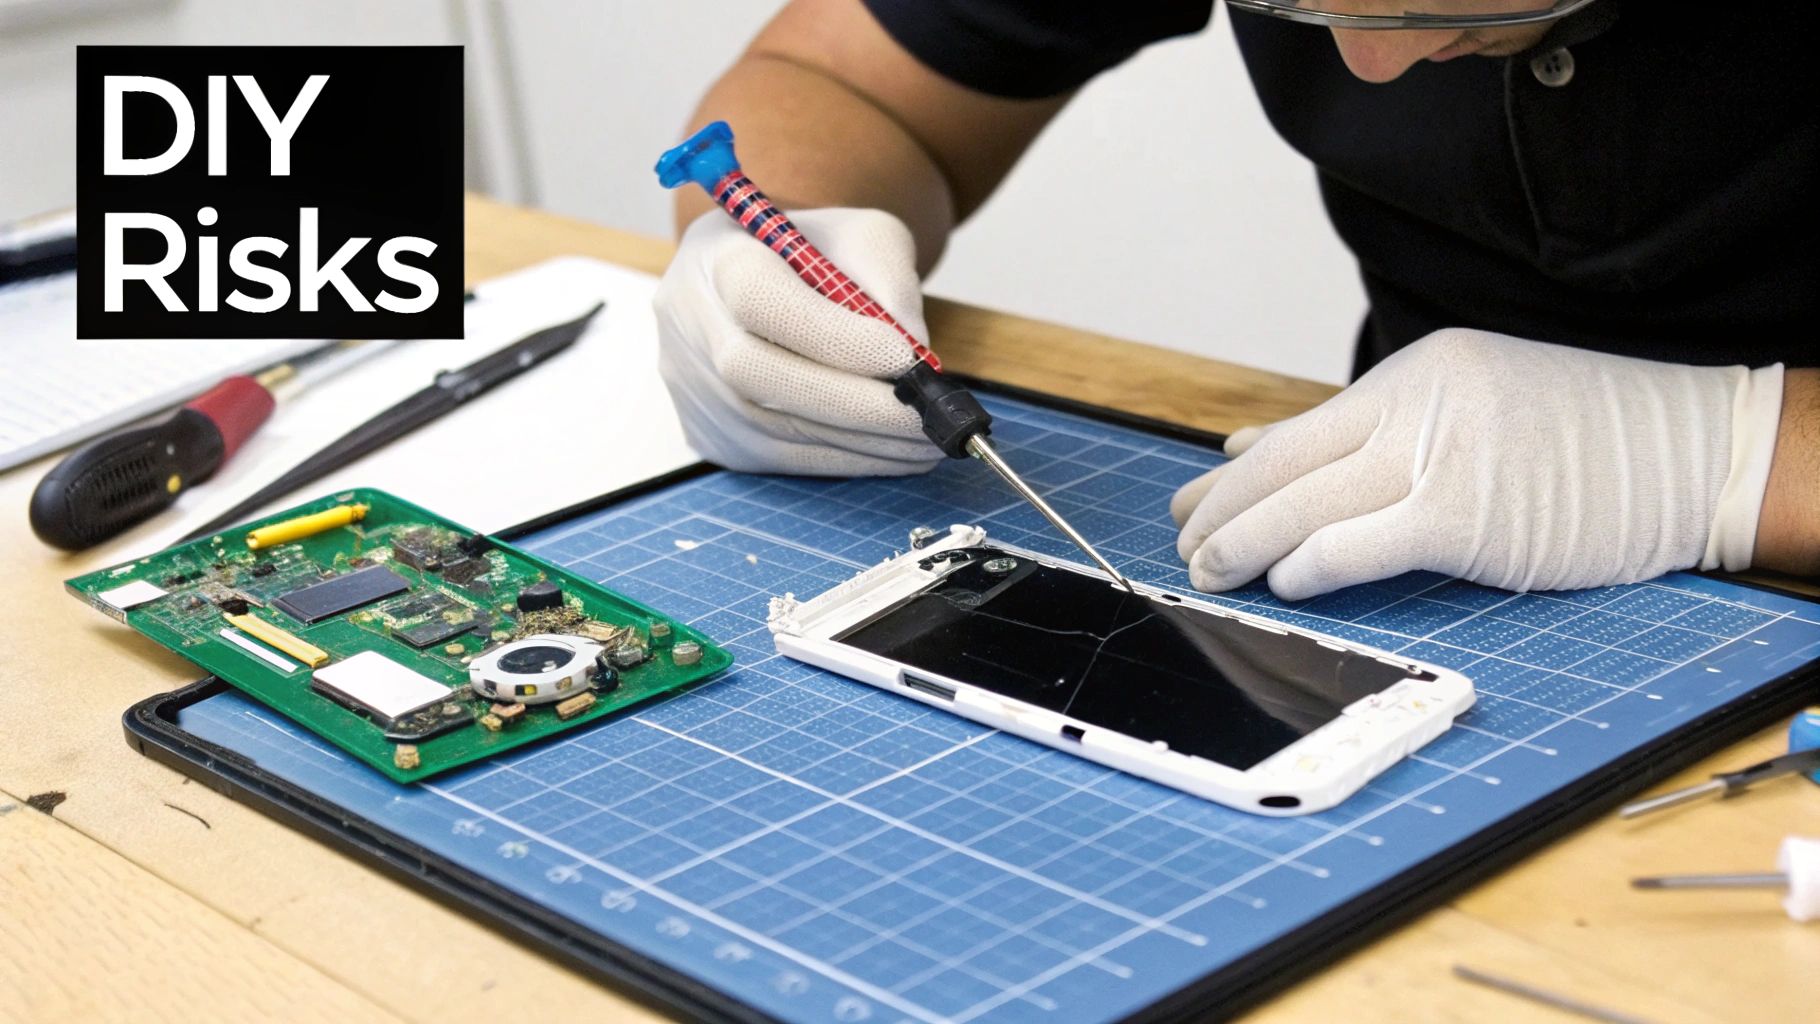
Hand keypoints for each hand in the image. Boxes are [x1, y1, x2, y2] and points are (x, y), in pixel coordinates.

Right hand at [654, 207, 942, 474]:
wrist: (765, 276)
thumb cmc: (814, 254)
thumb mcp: (863, 234)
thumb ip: (888, 278)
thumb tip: (913, 355)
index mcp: (718, 256)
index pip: (761, 301)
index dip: (832, 336)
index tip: (905, 359)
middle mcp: (689, 321)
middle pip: (755, 374)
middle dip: (852, 403)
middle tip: (923, 417)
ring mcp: (691, 385)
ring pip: (768, 429)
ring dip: (857, 443)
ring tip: (924, 441)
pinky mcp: (708, 433)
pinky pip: (776, 458)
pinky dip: (842, 460)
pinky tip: (890, 452)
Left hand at [1169, 329, 1785, 599]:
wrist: (1693, 452)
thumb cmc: (1586, 442)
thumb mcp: (1468, 408)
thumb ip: (1368, 434)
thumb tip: (1258, 448)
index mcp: (1415, 375)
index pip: (1295, 432)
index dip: (1229, 478)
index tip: (1189, 505)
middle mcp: (1418, 404)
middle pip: (1286, 465)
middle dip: (1220, 513)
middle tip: (1184, 548)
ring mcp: (1441, 456)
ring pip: (1308, 504)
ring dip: (1246, 543)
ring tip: (1210, 573)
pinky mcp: (1466, 514)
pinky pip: (1360, 542)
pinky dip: (1309, 565)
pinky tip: (1282, 583)